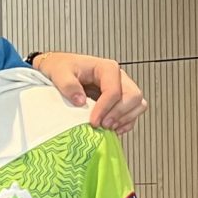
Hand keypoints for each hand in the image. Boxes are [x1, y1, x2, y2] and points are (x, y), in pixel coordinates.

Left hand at [33, 52, 148, 135]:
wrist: (59, 68)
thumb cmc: (61, 67)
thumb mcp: (59, 73)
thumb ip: (68, 85)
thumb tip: (81, 101)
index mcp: (107, 68)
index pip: (114, 90)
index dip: (105, 108)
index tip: (93, 121)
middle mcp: (118, 78)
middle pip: (133, 96)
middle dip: (119, 114)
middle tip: (102, 125)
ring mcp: (122, 89)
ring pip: (138, 104)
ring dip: (125, 119)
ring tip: (107, 128)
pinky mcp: (120, 100)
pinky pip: (133, 112)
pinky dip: (127, 122)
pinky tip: (114, 130)